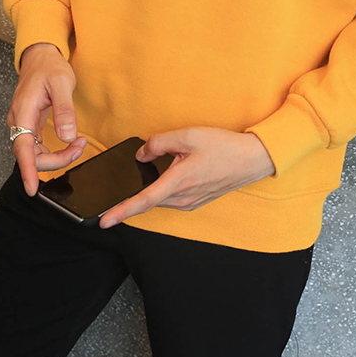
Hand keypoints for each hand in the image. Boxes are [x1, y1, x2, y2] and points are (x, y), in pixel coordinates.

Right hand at [7, 43, 85, 195]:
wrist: (40, 58)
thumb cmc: (49, 67)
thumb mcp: (62, 83)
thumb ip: (64, 110)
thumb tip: (66, 136)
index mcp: (23, 112)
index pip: (22, 148)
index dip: (27, 171)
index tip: (32, 189)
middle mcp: (18, 121)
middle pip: (30, 156)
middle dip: (57, 159)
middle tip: (79, 147)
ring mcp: (23, 125)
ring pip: (35, 154)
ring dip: (57, 156)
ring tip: (78, 144)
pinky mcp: (29, 126)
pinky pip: (38, 147)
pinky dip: (54, 151)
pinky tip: (69, 143)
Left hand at [99, 127, 275, 227]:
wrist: (252, 159)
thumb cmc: (223, 146)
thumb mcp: (188, 135)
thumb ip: (159, 143)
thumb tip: (142, 154)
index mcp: (178, 182)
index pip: (143, 201)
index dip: (121, 212)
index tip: (103, 221)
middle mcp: (183, 198)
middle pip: (149, 199)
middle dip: (134, 194)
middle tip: (128, 182)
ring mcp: (191, 202)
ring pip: (160, 199)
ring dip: (152, 189)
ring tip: (157, 171)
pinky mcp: (197, 202)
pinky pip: (172, 198)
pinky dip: (164, 189)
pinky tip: (171, 175)